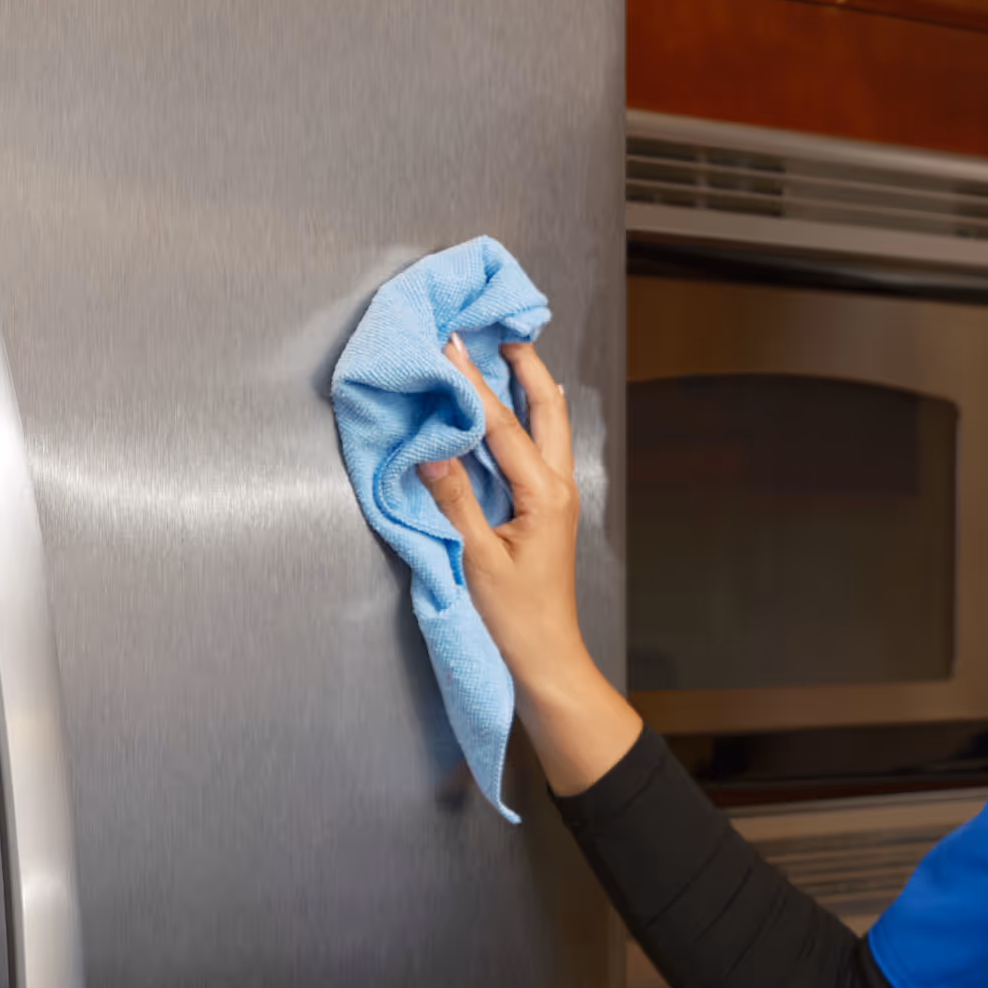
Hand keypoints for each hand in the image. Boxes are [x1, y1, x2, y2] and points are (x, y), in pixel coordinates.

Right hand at [416, 337, 642, 794]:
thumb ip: (454, 501)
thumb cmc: (514, 618)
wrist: (545, 658)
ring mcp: (555, 497)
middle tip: (499, 329)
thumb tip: (430, 450)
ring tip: (501, 355)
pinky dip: (520, 420)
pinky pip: (535, 449)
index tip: (450, 344)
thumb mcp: (475, 558)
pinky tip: (501, 414)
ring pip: (547, 427)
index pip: (502, 425)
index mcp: (544, 493)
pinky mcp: (545, 509)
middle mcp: (558, 487)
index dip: (473, 383)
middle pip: (547, 409)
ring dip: (527, 388)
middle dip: (526, 366)